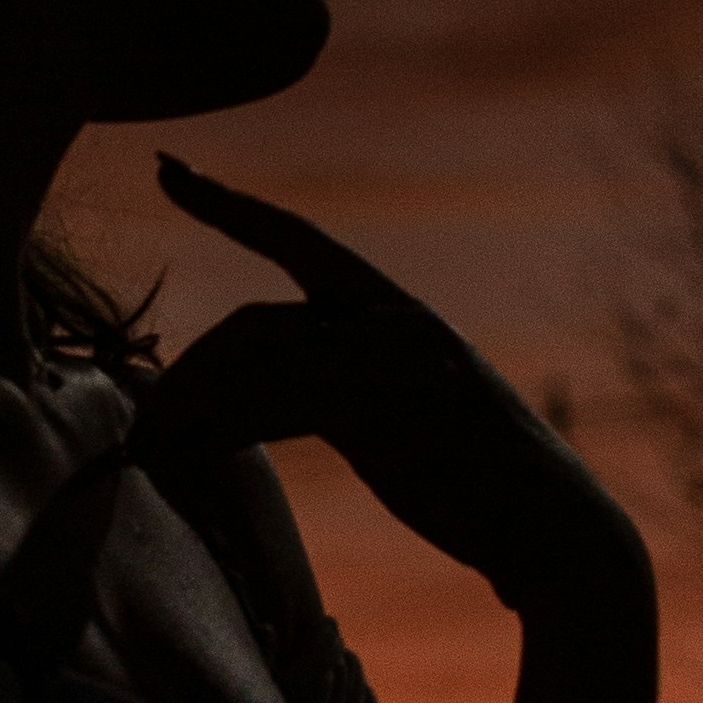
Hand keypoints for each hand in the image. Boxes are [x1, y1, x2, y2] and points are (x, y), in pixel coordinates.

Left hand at [134, 156, 640, 619]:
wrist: (557, 533)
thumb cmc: (477, 488)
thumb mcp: (399, 422)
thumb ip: (334, 394)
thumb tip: (243, 406)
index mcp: (395, 316)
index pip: (298, 240)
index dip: (230, 204)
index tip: (170, 170)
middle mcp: (394, 324)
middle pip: (257, 324)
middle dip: (190, 371)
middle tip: (146, 422)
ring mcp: (397, 365)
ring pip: (264, 365)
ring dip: (196, 406)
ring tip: (155, 446)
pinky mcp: (395, 412)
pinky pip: (287, 405)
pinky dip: (229, 427)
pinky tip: (197, 453)